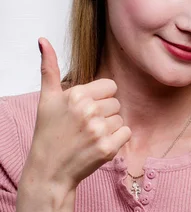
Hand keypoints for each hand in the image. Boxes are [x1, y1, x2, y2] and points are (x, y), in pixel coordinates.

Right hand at [22, 37, 131, 202]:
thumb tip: (43, 41)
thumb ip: (49, 68)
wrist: (49, 170)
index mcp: (76, 95)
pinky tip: (98, 144)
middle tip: (85, 126)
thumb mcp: (47, 98)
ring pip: (120, 118)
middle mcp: (88, 110)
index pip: (110, 86)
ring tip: (89, 136)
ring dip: (109, 128)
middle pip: (116, 103)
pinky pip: (126, 133)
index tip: (85, 110)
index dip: (100, 98)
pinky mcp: (107, 148)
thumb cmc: (49, 133)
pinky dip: (117, 140)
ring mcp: (98, 130)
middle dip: (104, 113)